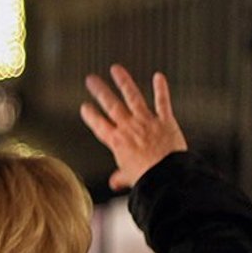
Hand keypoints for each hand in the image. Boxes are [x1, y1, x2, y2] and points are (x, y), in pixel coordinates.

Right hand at [80, 65, 188, 190]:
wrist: (167, 175)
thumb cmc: (148, 178)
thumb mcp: (130, 178)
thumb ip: (122, 177)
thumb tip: (115, 183)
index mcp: (117, 142)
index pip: (99, 124)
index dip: (90, 115)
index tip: (84, 107)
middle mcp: (128, 127)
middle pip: (111, 105)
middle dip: (100, 91)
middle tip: (91, 79)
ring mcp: (146, 122)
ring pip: (133, 97)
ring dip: (124, 82)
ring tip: (116, 69)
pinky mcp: (164, 121)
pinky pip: (162, 102)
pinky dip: (161, 89)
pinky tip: (158, 77)